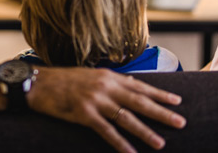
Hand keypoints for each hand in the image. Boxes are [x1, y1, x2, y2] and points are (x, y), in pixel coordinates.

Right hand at [27, 67, 184, 152]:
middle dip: (161, 112)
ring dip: (145, 132)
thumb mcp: (90, 75)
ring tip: (160, 143)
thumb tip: (132, 82)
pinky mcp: (84, 113)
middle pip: (139, 101)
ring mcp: (95, 100)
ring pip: (126, 118)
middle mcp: (105, 86)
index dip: (159, 94)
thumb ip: (111, 80)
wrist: (37, 84)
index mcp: (108, 76)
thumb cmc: (63, 80)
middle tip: (180, 122)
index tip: (177, 101)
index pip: (140, 86)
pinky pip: (106, 131)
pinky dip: (120, 143)